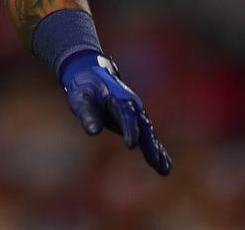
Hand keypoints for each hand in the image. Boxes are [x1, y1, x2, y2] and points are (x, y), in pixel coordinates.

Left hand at [61, 52, 171, 175]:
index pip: (126, 114)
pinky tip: (164, 166)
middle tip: (154, 161)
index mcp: (118, 98)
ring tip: (164, 169)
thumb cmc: (84, 88)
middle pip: (143, 126)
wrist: (92, 75)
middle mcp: (132, 106)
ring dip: (156, 151)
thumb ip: (87, 114)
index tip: (131, 145)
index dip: (129, 129)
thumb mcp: (80, 98)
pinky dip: (156, 150)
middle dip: (149, 144)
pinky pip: (148, 137)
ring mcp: (137, 114)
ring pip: (149, 133)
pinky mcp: (137, 122)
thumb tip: (93, 132)